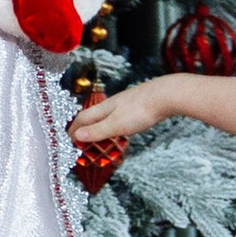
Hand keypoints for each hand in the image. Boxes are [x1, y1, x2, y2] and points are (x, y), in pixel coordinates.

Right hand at [69, 79, 183, 143]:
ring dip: (99, 126)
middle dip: (84, 128)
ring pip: (106, 116)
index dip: (73, 129)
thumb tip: (76, 136)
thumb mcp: (116, 125)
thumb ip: (97, 131)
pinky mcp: (137, 105)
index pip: (82, 118)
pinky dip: (114, 125)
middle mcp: (112, 104)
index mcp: (104, 109)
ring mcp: (125, 104)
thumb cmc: (141, 110)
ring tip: (99, 137)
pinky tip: (122, 128)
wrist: (167, 95)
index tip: (68, 140)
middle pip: (92, 116)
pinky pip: (120, 116)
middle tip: (81, 141)